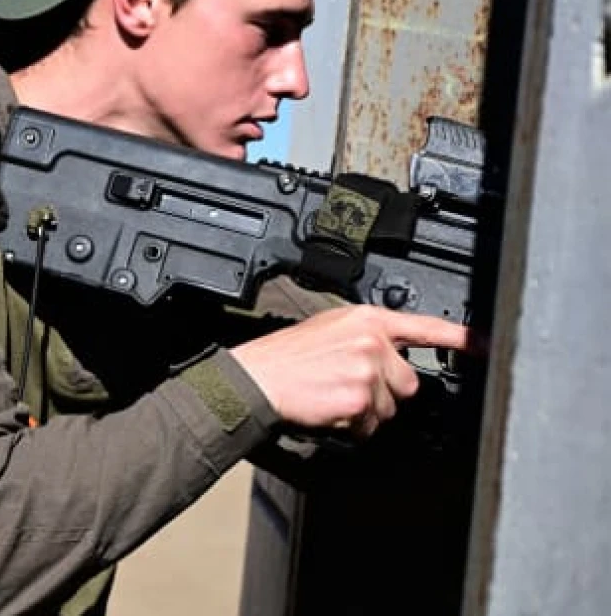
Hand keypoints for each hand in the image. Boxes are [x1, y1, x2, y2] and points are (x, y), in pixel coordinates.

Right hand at [229, 305, 471, 438]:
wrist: (258, 377)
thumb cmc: (287, 357)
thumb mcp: (330, 328)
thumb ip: (367, 336)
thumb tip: (393, 355)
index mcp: (368, 320)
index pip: (424, 327)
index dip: (460, 338)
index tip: (486, 345)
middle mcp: (373, 342)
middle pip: (408, 382)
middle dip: (384, 392)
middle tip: (347, 386)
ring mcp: (369, 370)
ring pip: (390, 408)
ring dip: (366, 411)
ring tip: (333, 396)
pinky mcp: (361, 399)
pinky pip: (371, 425)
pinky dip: (351, 425)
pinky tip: (329, 409)